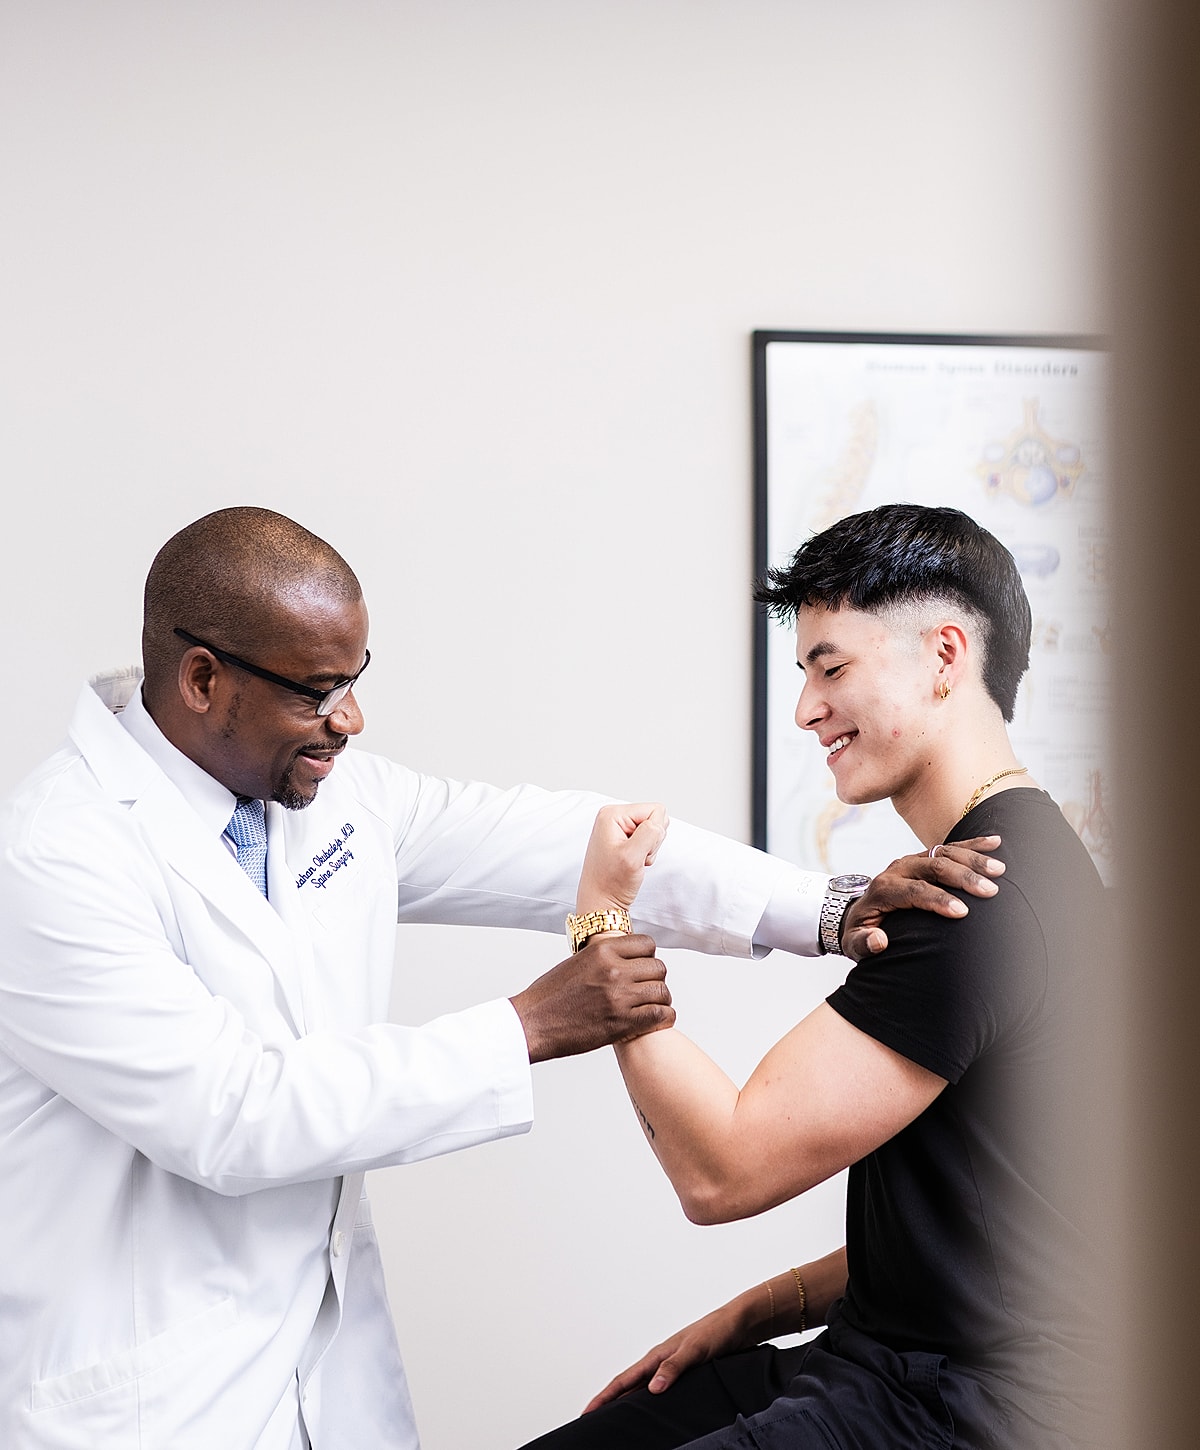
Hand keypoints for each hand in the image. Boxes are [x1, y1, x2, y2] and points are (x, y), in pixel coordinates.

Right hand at [510, 934, 673, 1063]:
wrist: (532, 1022)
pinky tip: (655, 1021)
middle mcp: (614, 969)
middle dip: (656, 979)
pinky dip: (663, 1018)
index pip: (647, 944)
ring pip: (662, 992)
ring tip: (651, 1007)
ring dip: (660, 1000)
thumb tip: (623, 957)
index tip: (643, 968)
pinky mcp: (622, 1022)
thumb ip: (603, 957)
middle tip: (647, 991)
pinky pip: (660, 1015)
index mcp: (602, 950)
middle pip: (658, 968)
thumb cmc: (549, 995)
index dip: (648, 957)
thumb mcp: (577, 962)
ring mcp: (619, 996)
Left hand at [576, 803, 668, 914]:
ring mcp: (618, 828)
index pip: (655, 809)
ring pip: (654, 829)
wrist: (600, 902)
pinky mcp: (623, 839)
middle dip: (653, 840)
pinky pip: (648, 839)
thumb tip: (659, 819)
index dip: (655, 832)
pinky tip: (633, 862)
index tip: (638, 850)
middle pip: (655, 818)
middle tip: (636, 857)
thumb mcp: (632, 856)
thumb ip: (649, 833)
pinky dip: (646, 853)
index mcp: (612, 814)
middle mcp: (614, 817)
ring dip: (650, 848)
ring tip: (633, 861)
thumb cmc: (611, 883)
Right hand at [583, 1294, 757, 1411]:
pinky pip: (661, 1393)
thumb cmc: (716, 1332)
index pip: (624, 1380)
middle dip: (609, 1403)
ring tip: (616, 1422)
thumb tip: (653, 1389)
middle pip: (628, 1387)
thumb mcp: (694, 1350)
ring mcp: (671, 1369)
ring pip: (643, 1390)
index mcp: (657, 1356)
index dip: (605, 1397)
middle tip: (593, 1421)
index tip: (587, 1412)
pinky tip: (653, 1414)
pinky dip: (650, 1403)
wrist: (737, 1325)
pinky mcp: (685, 1375)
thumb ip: (674, 1367)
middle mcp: (660, 1363)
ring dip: (628, 1404)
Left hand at [840, 835, 1004, 960]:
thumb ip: (863, 943)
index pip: (913, 891)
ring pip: (944, 853)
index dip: (938, 900)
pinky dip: (973, 844)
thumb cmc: (861, 933)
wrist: (858, 914)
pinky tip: (996, 843)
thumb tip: (879, 940)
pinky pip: (950, 847)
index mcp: (883, 890)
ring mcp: (912, 861)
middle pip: (932, 867)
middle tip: (990, 891)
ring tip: (999, 870)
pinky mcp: (924, 858)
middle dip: (962, 878)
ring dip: (972, 860)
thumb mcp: (854, 943)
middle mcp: (897, 870)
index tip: (963, 911)